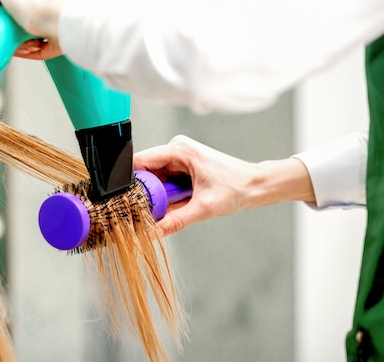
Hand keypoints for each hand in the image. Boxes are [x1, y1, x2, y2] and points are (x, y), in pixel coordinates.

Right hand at [134, 135, 314, 235]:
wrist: (256, 185)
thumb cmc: (236, 188)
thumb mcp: (204, 208)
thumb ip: (175, 222)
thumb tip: (152, 233)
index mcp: (179, 150)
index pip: (140, 161)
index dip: (130, 181)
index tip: (128, 201)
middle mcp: (176, 149)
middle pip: (145, 171)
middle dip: (145, 192)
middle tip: (147, 213)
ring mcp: (179, 157)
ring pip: (154, 178)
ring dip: (157, 195)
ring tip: (168, 209)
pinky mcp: (182, 166)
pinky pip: (164, 181)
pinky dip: (166, 195)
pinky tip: (177, 204)